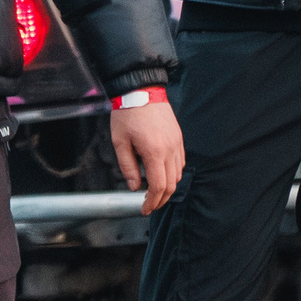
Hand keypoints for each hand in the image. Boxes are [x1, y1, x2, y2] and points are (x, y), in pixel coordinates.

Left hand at [110, 99, 184, 215]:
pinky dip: (173, 173)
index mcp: (154, 152)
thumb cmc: (127, 114)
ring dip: (168, 187)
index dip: (152, 202)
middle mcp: (170, 149)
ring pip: (178, 174)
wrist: (141, 90)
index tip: (144, 209)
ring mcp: (177, 143)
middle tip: (149, 206)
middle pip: (172, 185)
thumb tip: (135, 186)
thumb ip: (128, 167)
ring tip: (155, 192)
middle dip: (161, 200)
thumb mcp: (120, 142)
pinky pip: (180, 162)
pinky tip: (162, 174)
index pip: (159, 187)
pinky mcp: (178, 138)